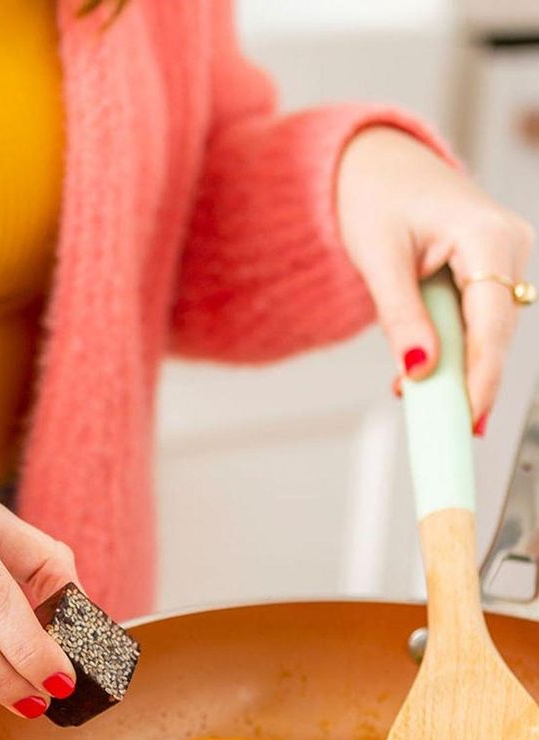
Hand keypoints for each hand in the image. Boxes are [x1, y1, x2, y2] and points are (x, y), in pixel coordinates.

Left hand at [336, 126, 534, 431]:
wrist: (375, 164)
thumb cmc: (374, 197)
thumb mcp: (378, 260)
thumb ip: (400, 318)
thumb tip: (419, 371)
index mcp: (486, 234)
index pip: (492, 324)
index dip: (482, 378)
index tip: (467, 421)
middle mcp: (508, 245)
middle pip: (494, 335)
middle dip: (465, 382)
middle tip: (442, 432)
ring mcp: (505, 258)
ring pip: (486, 333)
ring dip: (453, 368)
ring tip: (414, 397)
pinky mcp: (491, 271)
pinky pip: (475, 322)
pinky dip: (449, 349)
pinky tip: (420, 370)